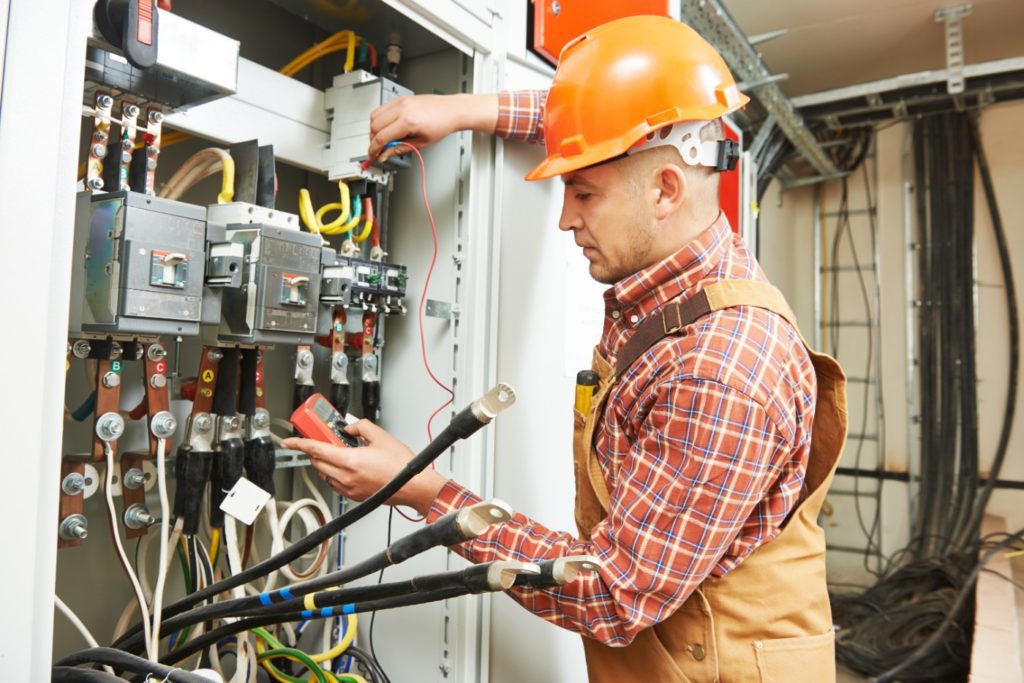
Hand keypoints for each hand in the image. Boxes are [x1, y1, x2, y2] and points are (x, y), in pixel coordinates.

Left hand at [281, 420, 446, 515]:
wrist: (412, 486)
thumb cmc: (400, 466)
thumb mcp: (381, 436)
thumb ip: (360, 427)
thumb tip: (349, 428)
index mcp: (350, 461)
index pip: (316, 450)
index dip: (299, 444)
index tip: (289, 442)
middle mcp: (346, 477)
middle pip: (317, 462)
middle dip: (317, 450)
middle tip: (327, 440)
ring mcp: (349, 489)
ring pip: (325, 474)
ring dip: (327, 462)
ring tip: (343, 454)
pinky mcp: (354, 496)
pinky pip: (335, 483)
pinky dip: (336, 474)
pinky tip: (350, 467)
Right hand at [368, 93, 498, 161]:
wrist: (452, 110)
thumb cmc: (442, 125)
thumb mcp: (421, 143)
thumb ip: (399, 149)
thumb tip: (385, 154)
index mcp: (408, 122)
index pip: (381, 137)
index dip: (374, 149)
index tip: (373, 155)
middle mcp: (402, 109)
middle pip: (374, 126)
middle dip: (373, 140)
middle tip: (378, 149)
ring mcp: (400, 101)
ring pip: (374, 115)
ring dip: (374, 128)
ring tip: (383, 138)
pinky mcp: (401, 98)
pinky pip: (382, 108)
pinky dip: (380, 118)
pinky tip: (387, 126)